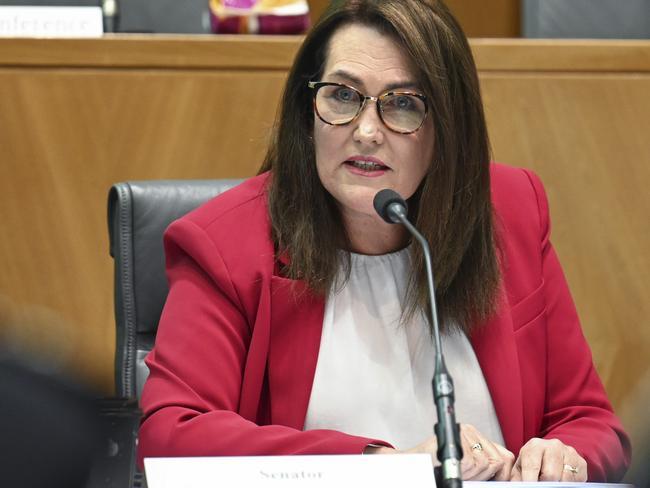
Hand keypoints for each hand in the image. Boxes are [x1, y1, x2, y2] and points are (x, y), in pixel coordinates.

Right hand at [365, 424, 514, 480]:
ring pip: (484, 462)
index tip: (498, 481)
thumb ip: (484, 464)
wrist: (416, 462)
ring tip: (459, 471)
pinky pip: (470, 463)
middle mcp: (470, 430)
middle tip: (469, 476)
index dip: (504, 472)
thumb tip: (505, 474)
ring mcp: (462, 432)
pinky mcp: (454, 438)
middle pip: (496, 460)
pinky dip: (463, 471)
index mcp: (476, 436)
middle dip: (486, 475)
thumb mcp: (467, 465)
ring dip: (472, 474)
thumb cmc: (439, 465)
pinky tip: (454, 468)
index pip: (504, 455)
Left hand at [510, 437, 587, 481]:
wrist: (551, 456)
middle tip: (541, 485)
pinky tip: (561, 481)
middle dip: (544, 484)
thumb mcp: (521, 469)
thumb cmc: (533, 464)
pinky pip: (575, 480)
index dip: (530, 481)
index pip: (532, 467)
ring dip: (557, 485)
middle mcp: (552, 445)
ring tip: (550, 483)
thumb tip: (513, 486)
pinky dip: (567, 485)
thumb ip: (516, 478)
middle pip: (550, 474)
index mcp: (534, 446)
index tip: (529, 487)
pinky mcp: (580, 462)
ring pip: (564, 478)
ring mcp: (568, 452)